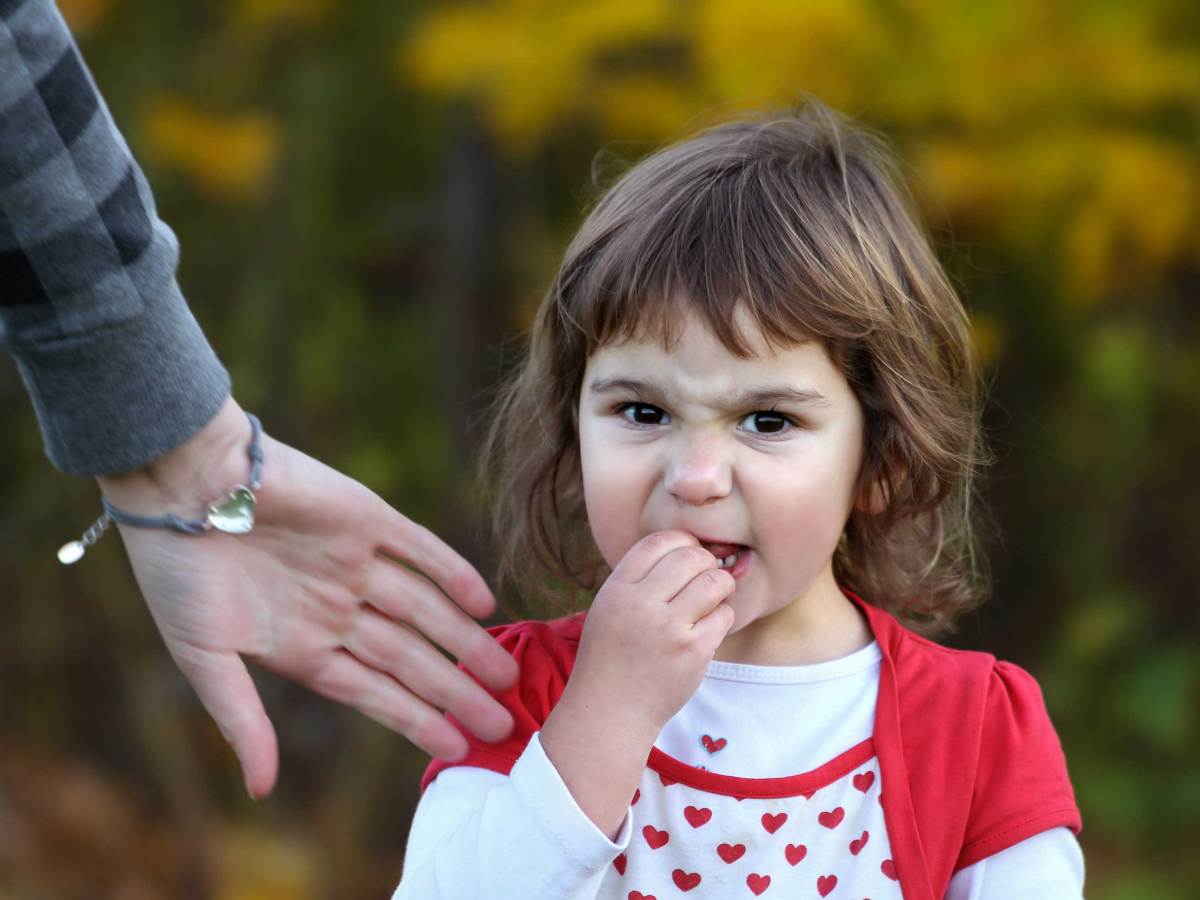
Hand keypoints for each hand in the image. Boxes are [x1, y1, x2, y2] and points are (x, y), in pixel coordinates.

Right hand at [95, 397, 518, 798]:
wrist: (178, 482)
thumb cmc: (177, 572)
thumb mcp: (202, 656)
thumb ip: (241, 719)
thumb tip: (261, 790)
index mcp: (302, 646)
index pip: (374, 692)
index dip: (416, 720)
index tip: (459, 748)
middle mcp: (337, 608)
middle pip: (410, 658)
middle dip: (455, 692)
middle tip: (504, 725)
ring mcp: (355, 562)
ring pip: (425, 609)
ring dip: (465, 642)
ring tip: (505, 676)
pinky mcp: (366, 516)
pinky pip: (420, 548)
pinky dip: (452, 572)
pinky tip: (484, 602)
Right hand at [567, 530, 736, 736]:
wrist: (611, 711)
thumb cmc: (612, 656)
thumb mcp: (609, 607)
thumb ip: (639, 578)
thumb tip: (687, 548)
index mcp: (617, 589)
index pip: (658, 542)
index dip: (681, 541)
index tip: (688, 553)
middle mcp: (641, 605)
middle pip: (690, 557)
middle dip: (705, 561)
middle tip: (705, 575)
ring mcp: (669, 629)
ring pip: (714, 582)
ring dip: (720, 585)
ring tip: (713, 597)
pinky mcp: (693, 652)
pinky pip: (724, 616)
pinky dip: (721, 617)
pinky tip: (707, 627)